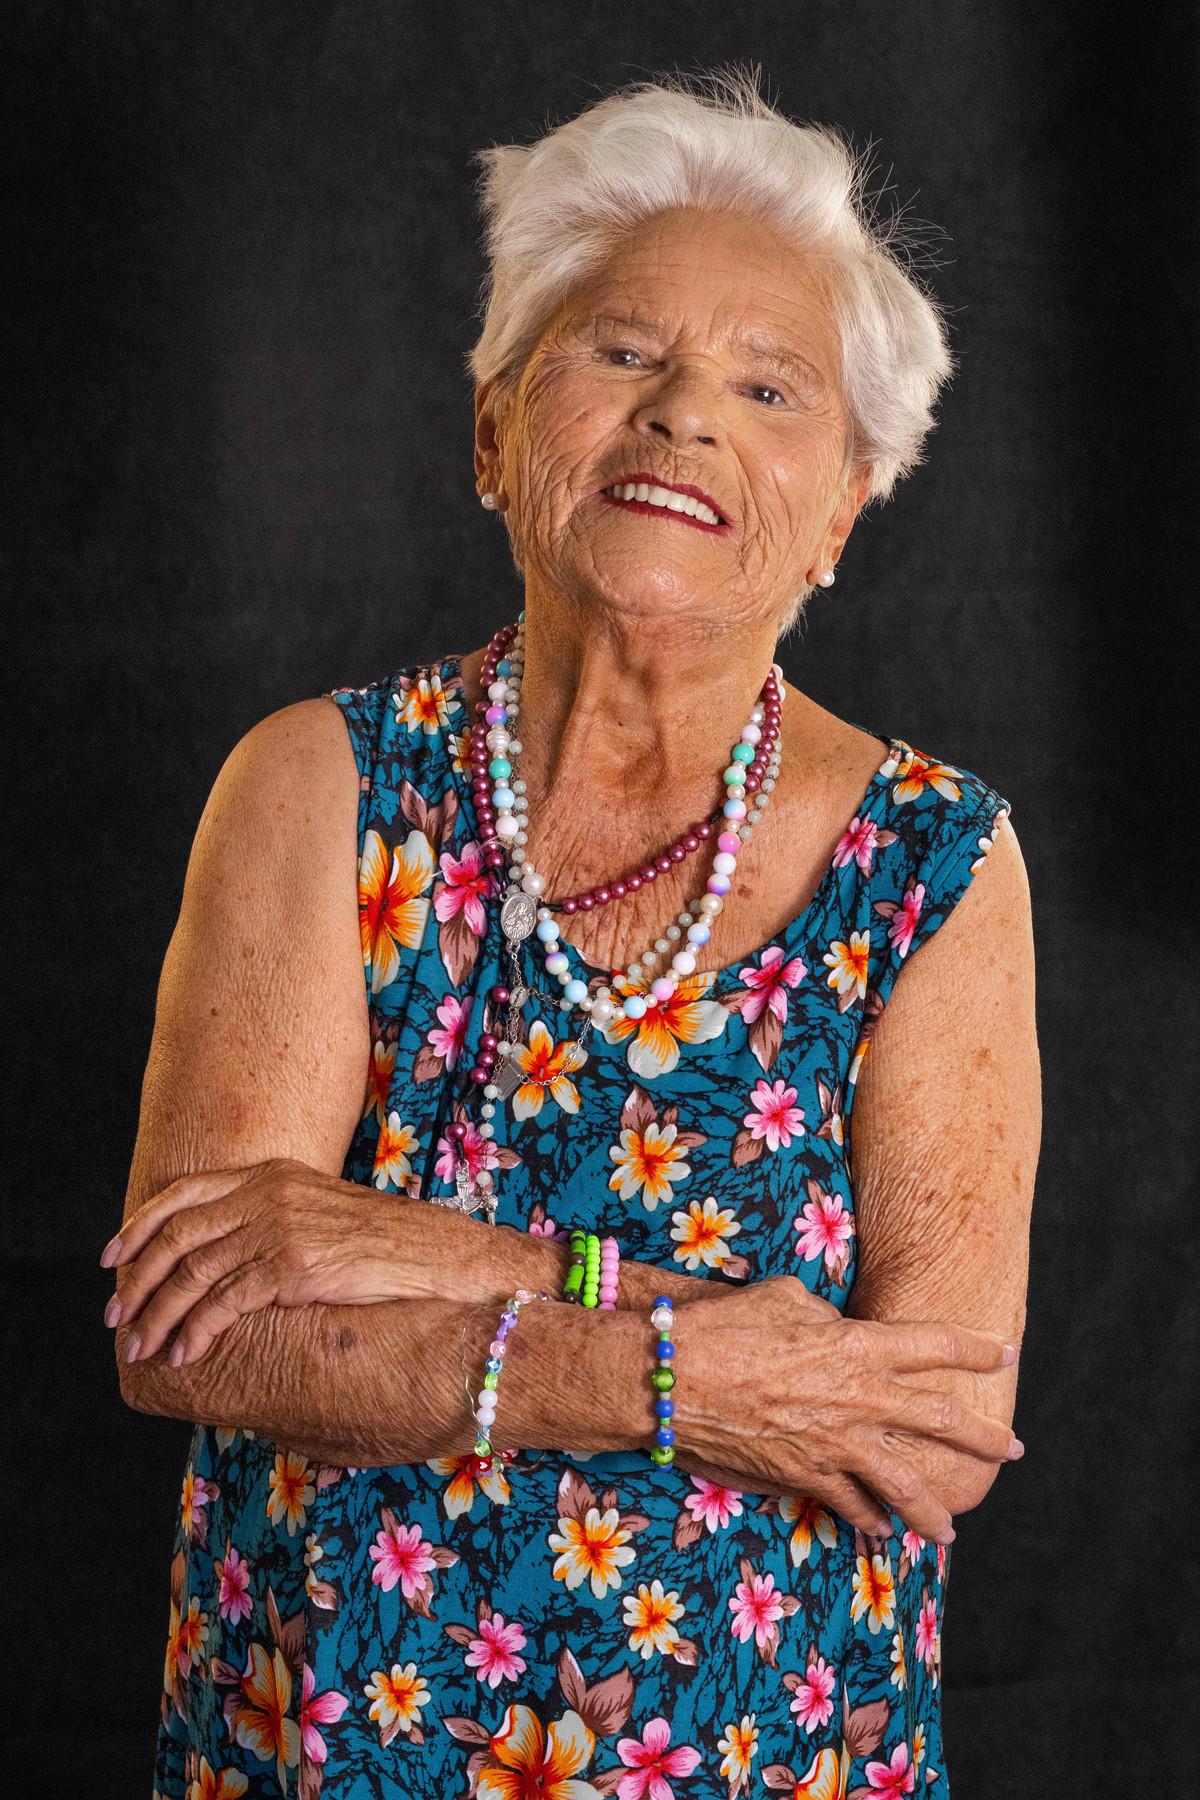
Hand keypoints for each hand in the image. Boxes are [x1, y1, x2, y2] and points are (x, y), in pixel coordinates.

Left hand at [103, 1159, 526, 1366]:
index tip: (112, 1257)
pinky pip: (225, 1302)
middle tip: (116, 1317)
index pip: (184, 1192)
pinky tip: (185, 1354)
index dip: (140, 1225)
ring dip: (158, 1314)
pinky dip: (196, 1331)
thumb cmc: (386, 1242)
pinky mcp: (293, 1266)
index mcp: (270, 1173)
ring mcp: (279, 1227)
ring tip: (140, 1347)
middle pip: (178, 1234)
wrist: (438, 1253)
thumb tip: (233, 1254)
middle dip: (138, 1279)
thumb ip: (272, 1218)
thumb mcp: (320, 1212)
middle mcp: (268, 1192)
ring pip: (193, 1272)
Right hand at [673, 1275, 1017, 1542]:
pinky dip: (868, 1517)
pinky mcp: (806, 1476)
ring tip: (951, 1528)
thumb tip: (834, 1328)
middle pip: (943, 1419)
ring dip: (933, 1508)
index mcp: (860, 1345)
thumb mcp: (783, 1298)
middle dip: (986, 1437)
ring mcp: (836, 1443)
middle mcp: (861, 1398)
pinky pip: (850, 1503)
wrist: (673, 1381)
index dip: (977, 1347)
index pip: (937, 1344)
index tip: (1005, 1352)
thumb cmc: (725, 1326)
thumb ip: (824, 1316)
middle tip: (1014, 1449)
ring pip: (905, 1482)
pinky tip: (881, 1528)